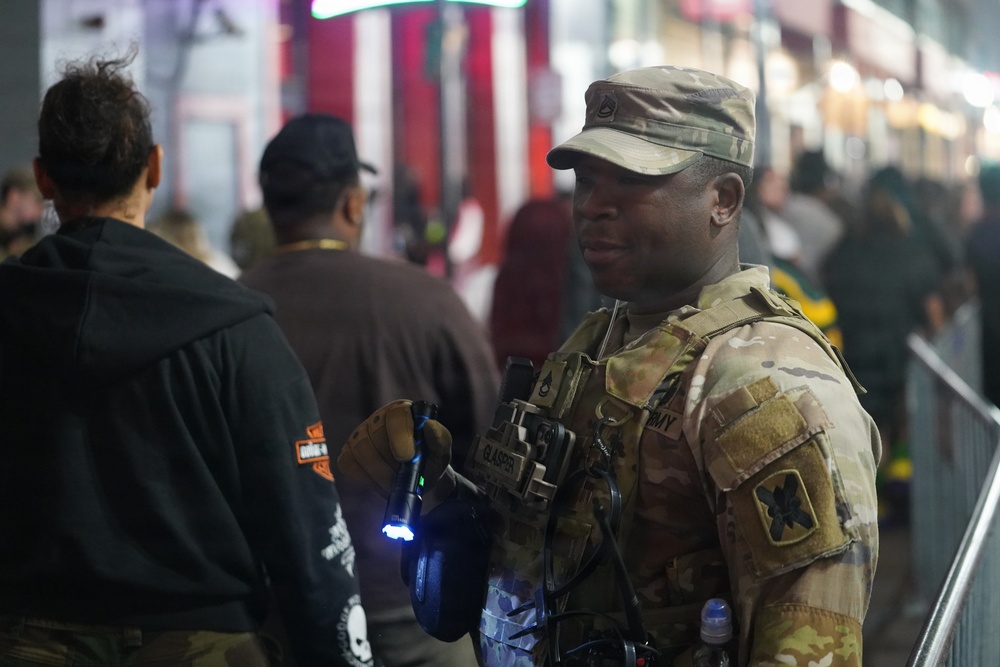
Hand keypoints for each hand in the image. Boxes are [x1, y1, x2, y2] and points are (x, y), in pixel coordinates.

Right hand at [338, 399, 453, 499]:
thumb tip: (429, 426)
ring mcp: (360, 434)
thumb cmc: (429, 460)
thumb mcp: (440, 451)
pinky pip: (349, 464)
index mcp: (402, 411)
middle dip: (389, 463)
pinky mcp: (348, 452)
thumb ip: (439, 438)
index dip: (400, 437)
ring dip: (379, 474)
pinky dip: (365, 478)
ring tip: (394, 482)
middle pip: (374, 436)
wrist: (416, 479)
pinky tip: (380, 481)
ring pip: (360, 451)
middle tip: (403, 479)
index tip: (406, 458)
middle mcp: (378, 418)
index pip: (396, 416)